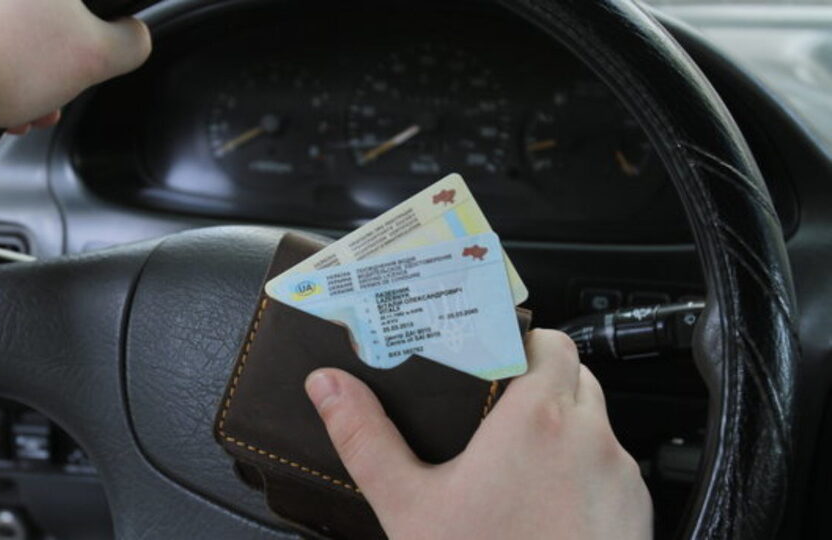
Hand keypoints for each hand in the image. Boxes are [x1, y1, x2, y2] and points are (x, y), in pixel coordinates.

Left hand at [0, 0, 150, 129]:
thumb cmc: (0, 62)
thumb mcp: (97, 57)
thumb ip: (132, 43)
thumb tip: (135, 37)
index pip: (88, 3)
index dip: (98, 27)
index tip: (93, 48)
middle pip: (46, 11)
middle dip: (54, 56)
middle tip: (57, 86)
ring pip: (6, 20)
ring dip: (23, 66)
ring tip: (24, 103)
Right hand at [305, 329, 651, 538]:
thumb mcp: (407, 504)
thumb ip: (366, 437)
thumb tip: (330, 386)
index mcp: (537, 420)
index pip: (550, 341)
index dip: (523, 340)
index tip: (493, 354)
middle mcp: (590, 440)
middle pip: (575, 376)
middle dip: (539, 382)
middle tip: (495, 408)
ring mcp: (621, 479)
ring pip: (597, 423)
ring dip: (564, 427)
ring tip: (516, 458)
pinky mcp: (637, 516)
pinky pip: (613, 469)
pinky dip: (585, 471)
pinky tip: (546, 503)